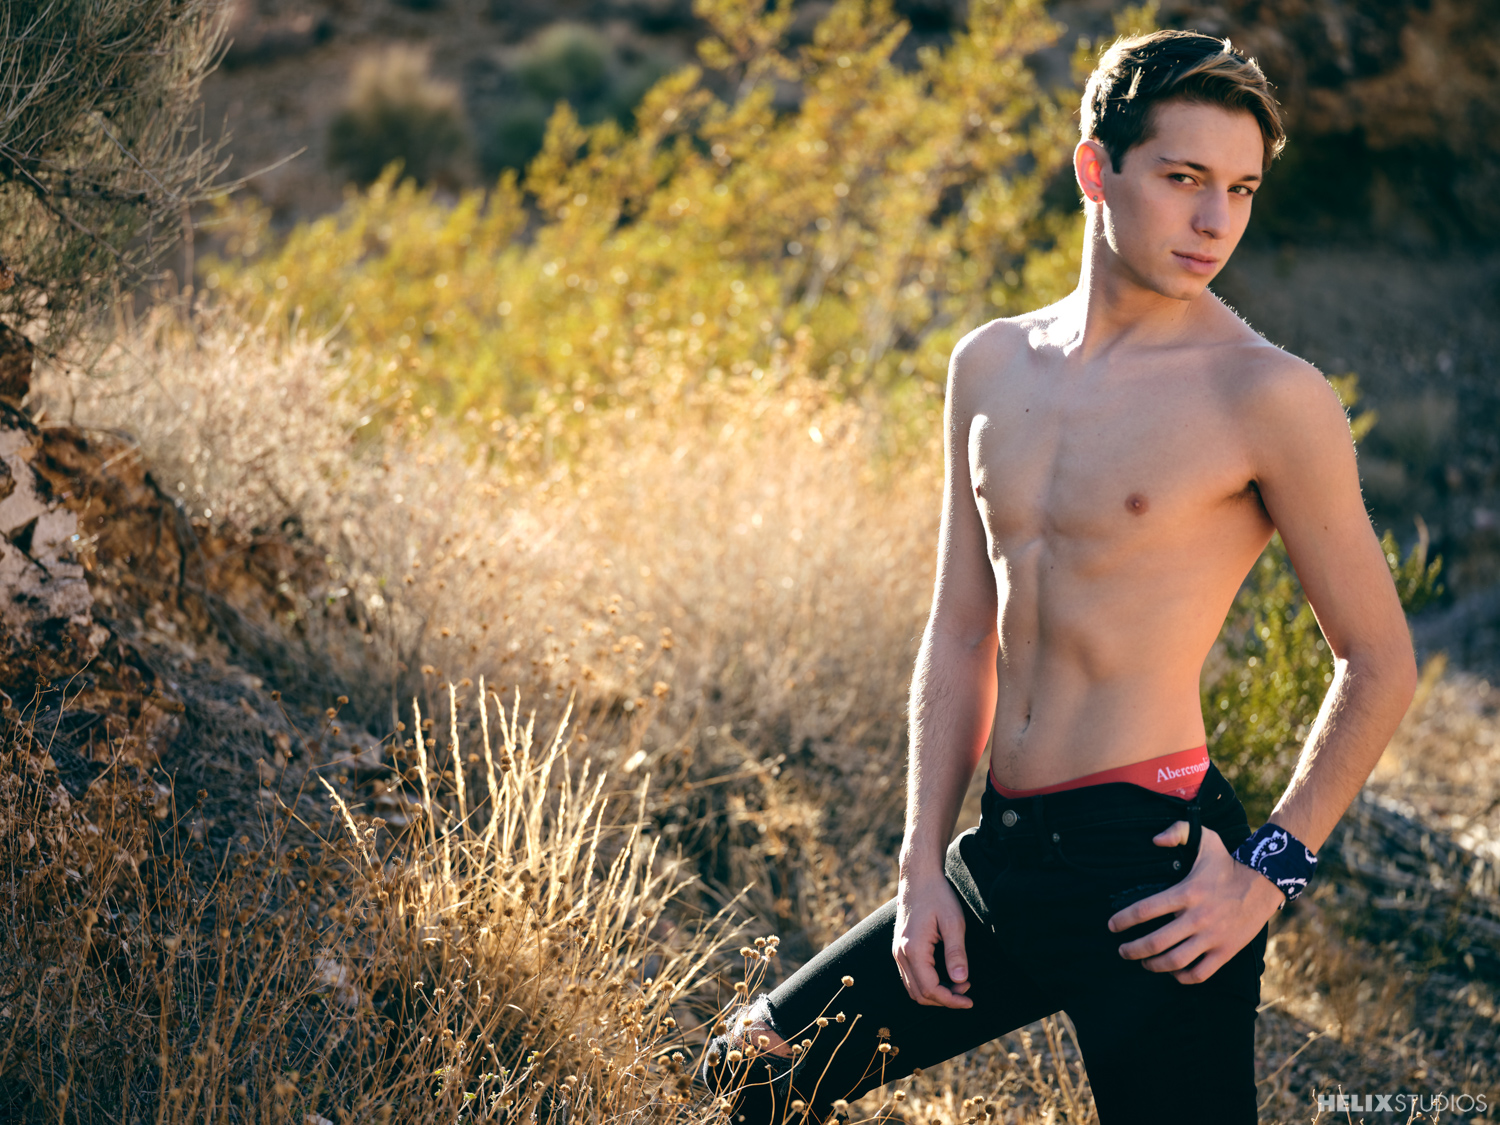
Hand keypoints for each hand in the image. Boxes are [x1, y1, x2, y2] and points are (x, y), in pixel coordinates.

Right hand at [892, 870, 971, 1006]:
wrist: (918, 877)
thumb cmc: (937, 896)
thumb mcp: (953, 922)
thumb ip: (956, 952)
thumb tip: (961, 980)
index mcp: (913, 949)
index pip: (930, 989)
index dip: (951, 1000)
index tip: (969, 1000)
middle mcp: (901, 954)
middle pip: (919, 994)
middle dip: (944, 999)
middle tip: (967, 990)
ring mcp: (897, 952)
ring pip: (913, 988)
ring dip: (935, 993)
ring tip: (958, 983)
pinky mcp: (900, 948)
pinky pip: (910, 977)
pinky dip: (926, 984)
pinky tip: (944, 976)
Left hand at [1106, 821, 1284, 983]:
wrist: (1263, 884)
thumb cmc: (1226, 863)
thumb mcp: (1204, 838)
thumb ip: (1177, 832)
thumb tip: (1154, 840)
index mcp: (1186, 892)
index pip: (1145, 910)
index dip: (1123, 920)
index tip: (1111, 926)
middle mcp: (1197, 917)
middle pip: (1156, 942)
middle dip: (1133, 949)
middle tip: (1122, 951)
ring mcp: (1212, 937)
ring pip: (1175, 961)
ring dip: (1154, 965)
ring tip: (1143, 962)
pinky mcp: (1225, 952)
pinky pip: (1200, 973)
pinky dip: (1182, 977)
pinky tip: (1173, 972)